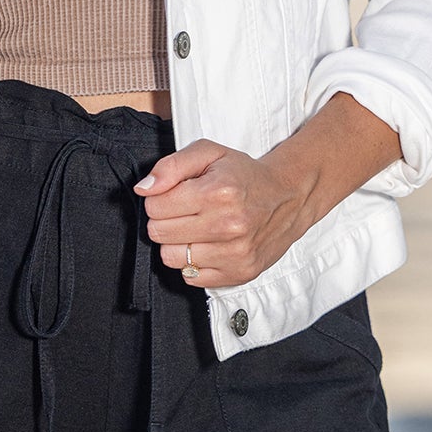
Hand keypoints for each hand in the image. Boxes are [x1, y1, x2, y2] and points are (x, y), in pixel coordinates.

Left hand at [133, 139, 314, 288]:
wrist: (288, 196)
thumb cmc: (243, 173)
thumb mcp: (209, 153)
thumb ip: (171, 166)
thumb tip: (144, 189)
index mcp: (217, 191)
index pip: (156, 206)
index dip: (157, 198)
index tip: (173, 194)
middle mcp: (228, 225)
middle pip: (160, 233)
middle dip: (164, 219)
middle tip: (182, 210)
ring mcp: (235, 254)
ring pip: (172, 258)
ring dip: (176, 242)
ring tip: (194, 227)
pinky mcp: (240, 273)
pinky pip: (192, 278)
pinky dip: (193, 262)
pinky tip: (207, 244)